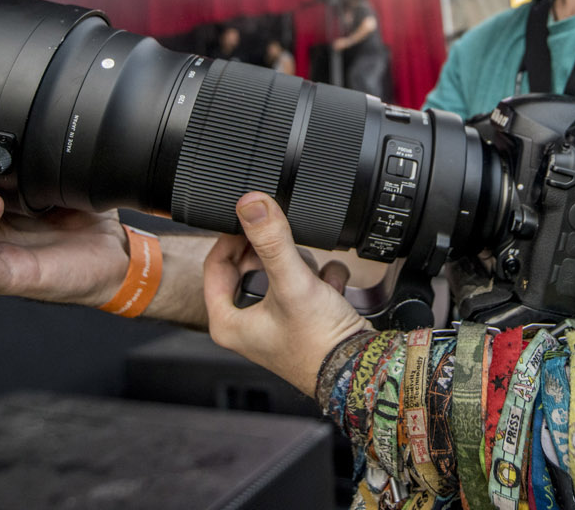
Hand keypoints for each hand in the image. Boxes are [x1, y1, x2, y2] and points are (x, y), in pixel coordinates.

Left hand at [203, 192, 371, 395]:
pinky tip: (332, 287)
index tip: (251, 220)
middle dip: (275, 253)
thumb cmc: (318, 344)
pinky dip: (321, 281)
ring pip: (280, 272)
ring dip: (302, 266)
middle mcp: (247, 326)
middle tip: (287, 245)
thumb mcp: (292, 283)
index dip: (232, 237)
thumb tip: (252, 204)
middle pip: (250, 266)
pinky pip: (304, 286)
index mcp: (228, 323)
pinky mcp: (300, 322)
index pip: (215, 264)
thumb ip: (272, 241)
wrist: (359, 369)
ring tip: (314, 274)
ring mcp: (275, 324)